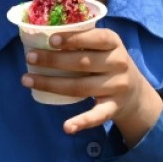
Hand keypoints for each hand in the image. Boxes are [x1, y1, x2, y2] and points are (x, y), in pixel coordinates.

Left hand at [21, 28, 162, 144]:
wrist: (135, 92)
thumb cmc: (106, 61)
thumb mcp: (101, 46)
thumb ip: (80, 39)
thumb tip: (41, 34)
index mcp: (114, 43)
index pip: (96, 38)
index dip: (73, 39)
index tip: (51, 40)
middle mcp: (118, 63)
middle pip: (82, 63)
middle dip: (53, 61)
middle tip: (29, 57)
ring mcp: (117, 86)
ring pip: (80, 87)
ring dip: (51, 84)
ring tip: (27, 80)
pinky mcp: (114, 107)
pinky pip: (97, 115)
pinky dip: (82, 122)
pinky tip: (66, 127)